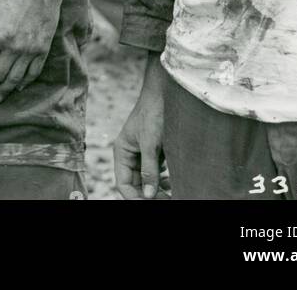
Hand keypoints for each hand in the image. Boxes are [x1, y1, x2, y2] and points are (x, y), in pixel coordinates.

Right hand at [113, 53, 169, 198]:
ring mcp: (145, 154)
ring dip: (158, 190)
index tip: (150, 203)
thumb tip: (149, 195)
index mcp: (122, 152)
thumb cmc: (153, 113)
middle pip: (136, 184)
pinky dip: (165, 181)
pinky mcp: (158, 151)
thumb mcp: (150, 143)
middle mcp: (131, 155)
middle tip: (168, 200)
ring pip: (149, 180)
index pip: (123, 183)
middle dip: (149, 195)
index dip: (134, 197)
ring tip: (173, 195)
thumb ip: (149, 169)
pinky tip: (174, 184)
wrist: (166, 93)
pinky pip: (158, 173)